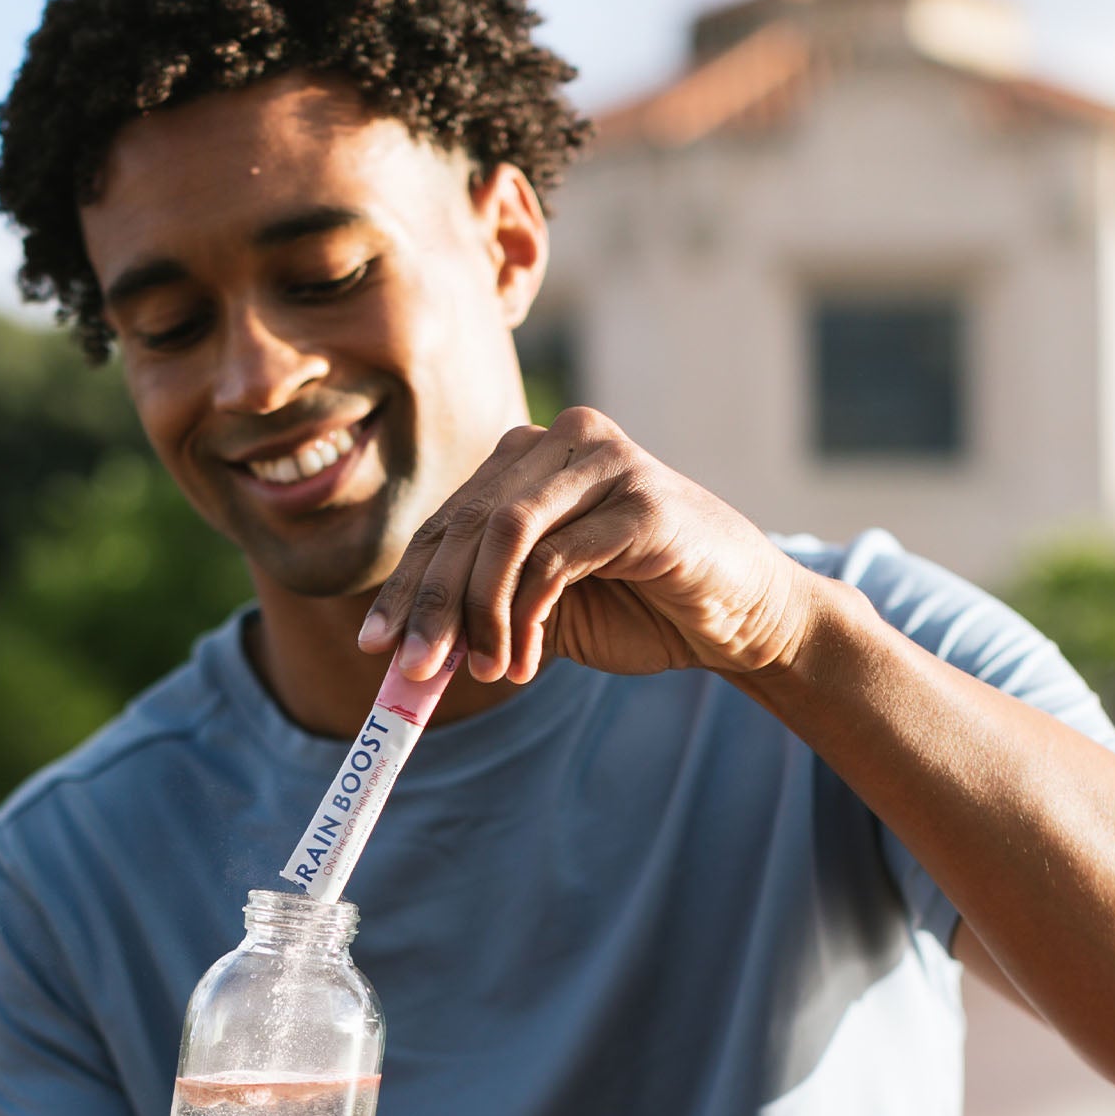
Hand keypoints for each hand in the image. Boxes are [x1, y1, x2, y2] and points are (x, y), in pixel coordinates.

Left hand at [358, 408, 814, 684]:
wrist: (740, 617)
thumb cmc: (638, 606)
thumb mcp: (540, 610)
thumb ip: (481, 611)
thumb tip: (404, 653)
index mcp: (529, 458)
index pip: (447, 522)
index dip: (406, 587)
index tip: (375, 646)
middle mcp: (563, 442)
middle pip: (466, 523)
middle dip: (431, 605)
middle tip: (411, 672)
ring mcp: (607, 463)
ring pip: (504, 533)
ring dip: (479, 614)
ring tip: (483, 674)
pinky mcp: (643, 503)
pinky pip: (557, 558)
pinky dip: (528, 617)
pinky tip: (527, 662)